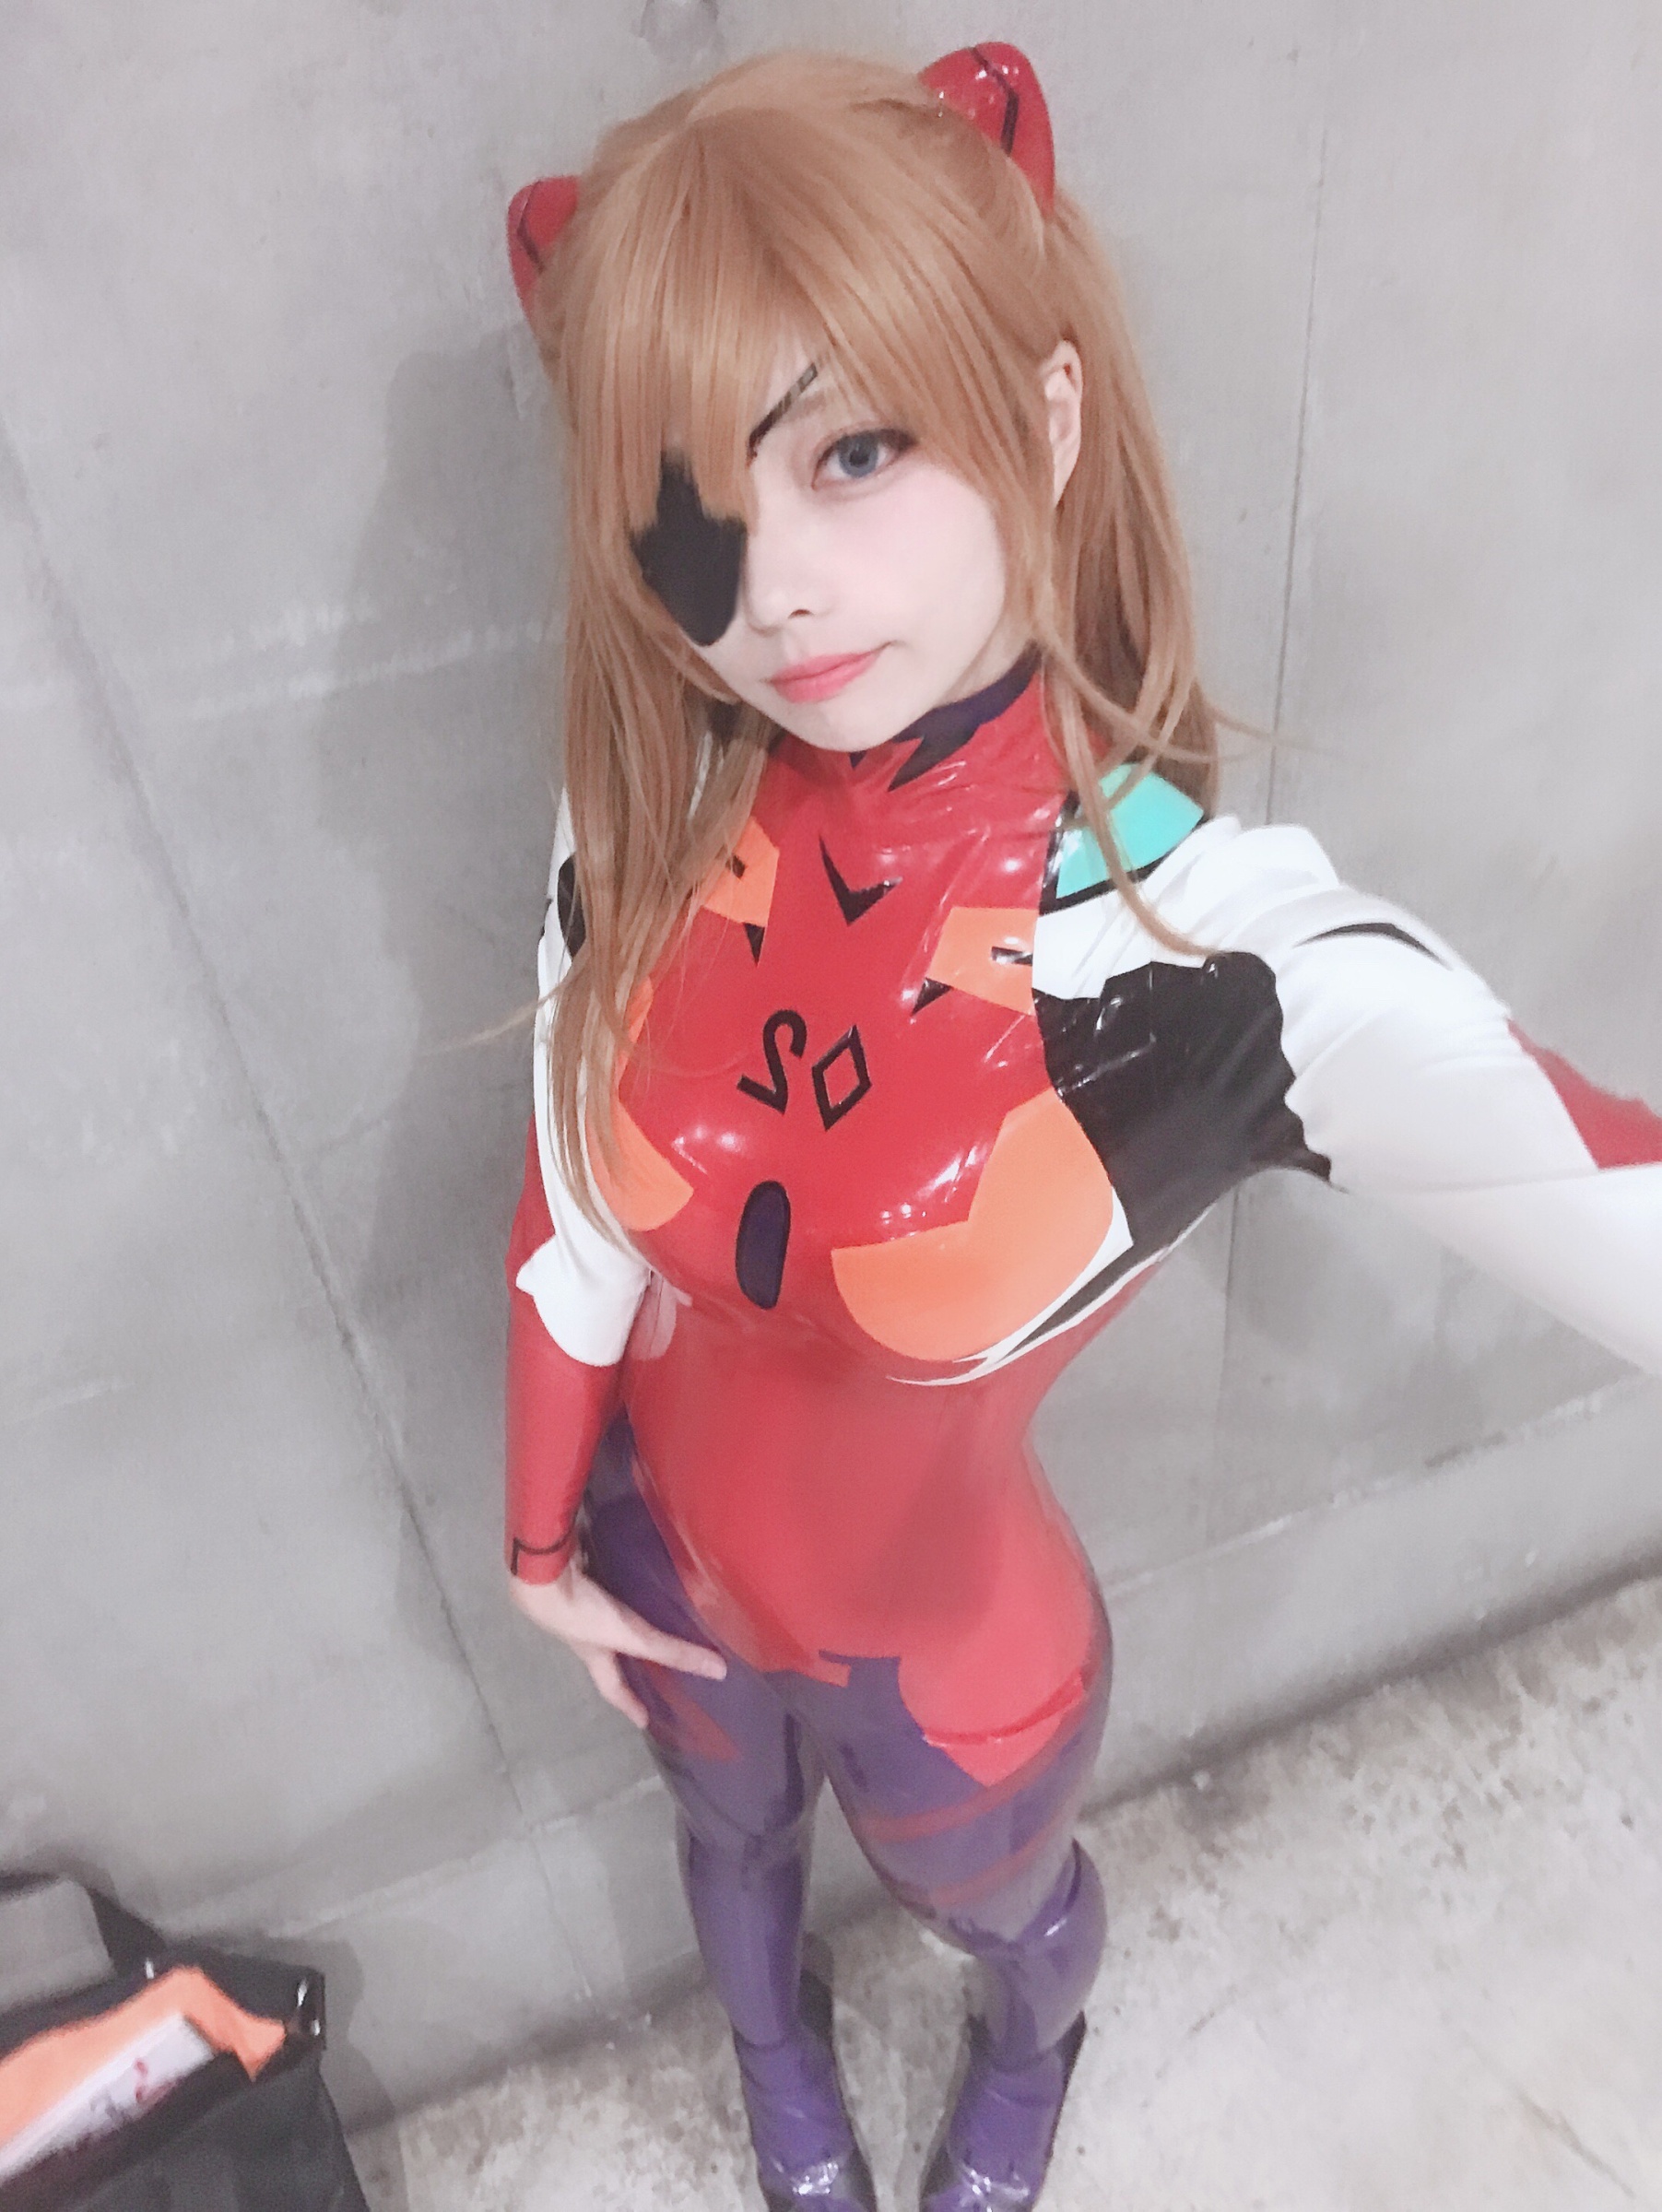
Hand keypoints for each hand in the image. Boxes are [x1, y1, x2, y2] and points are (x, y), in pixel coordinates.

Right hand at [508, 1556, 726, 1727]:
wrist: (543, 1577)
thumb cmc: (583, 1616)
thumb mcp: (630, 1637)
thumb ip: (671, 1651)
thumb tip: (718, 1672)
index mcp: (595, 1655)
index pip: (614, 1689)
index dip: (629, 1705)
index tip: (643, 1721)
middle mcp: (586, 1634)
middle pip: (610, 1653)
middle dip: (628, 1659)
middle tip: (651, 1663)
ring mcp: (581, 1604)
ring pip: (608, 1619)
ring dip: (625, 1620)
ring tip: (650, 1613)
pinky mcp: (580, 1577)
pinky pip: (606, 1586)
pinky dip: (619, 1586)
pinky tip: (633, 1574)